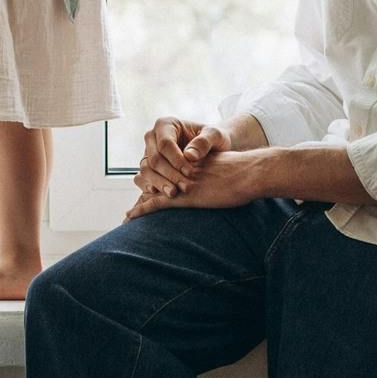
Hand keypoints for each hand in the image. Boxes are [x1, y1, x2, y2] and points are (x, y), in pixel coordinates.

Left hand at [125, 147, 260, 219]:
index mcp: (189, 161)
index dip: (154, 173)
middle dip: (143, 184)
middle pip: (151, 173)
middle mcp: (180, 169)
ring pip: (149, 188)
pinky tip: (129, 216)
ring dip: (139, 201)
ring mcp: (180, 182)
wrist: (248, 173)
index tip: (147, 183)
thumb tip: (226, 181)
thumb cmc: (244, 172)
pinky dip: (140, 210)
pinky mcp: (183, 197)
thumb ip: (216, 172)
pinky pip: (155, 203)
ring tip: (128, 214)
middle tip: (136, 198)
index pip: (163, 165)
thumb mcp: (224, 167)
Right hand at [135, 118, 228, 202]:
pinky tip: (163, 195)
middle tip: (185, 187)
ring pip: (146, 170)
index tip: (190, 172)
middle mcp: (152, 138)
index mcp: (166, 125)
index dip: (176, 160)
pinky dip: (150, 187)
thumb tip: (189, 155)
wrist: (211, 150)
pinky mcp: (148, 168)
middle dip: (169, 175)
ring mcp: (148, 153)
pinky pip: (141, 179)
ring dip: (160, 183)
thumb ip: (204, 142)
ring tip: (174, 193)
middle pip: (153, 158)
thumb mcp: (215, 136)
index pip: (165, 144)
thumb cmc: (213, 139)